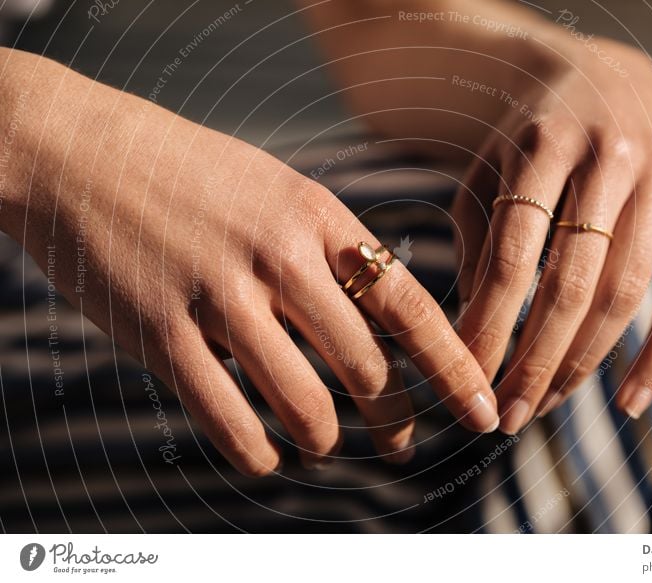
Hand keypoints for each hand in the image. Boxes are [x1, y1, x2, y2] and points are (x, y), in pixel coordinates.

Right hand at [0, 49, 497, 475]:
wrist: (81, 151)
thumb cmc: (192, 174)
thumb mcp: (279, 190)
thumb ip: (331, 252)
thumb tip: (380, 328)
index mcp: (318, 217)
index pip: (411, 307)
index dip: (455, 368)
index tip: (483, 411)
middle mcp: (278, 256)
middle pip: (367, 367)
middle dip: (394, 420)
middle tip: (400, 444)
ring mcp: (218, 295)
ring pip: (305, 404)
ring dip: (325, 440)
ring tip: (322, 442)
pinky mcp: (159, 332)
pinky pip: (228, 420)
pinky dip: (257, 454)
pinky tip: (264, 455)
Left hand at [453, 36, 651, 432]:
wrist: (606, 76)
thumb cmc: (532, 136)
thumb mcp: (488, 169)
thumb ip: (479, 240)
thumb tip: (474, 329)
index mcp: (544, 144)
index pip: (513, 256)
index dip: (490, 325)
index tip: (466, 376)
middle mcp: (611, 157)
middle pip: (571, 284)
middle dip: (535, 360)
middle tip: (506, 414)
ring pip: (625, 294)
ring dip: (584, 363)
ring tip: (545, 404)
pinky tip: (628, 400)